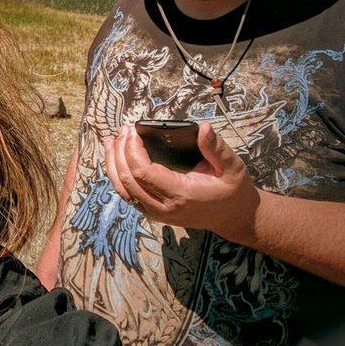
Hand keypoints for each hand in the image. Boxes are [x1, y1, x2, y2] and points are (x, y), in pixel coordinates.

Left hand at [103, 122, 260, 242]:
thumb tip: (204, 128)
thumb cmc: (232, 190)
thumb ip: (216, 148)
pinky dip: (117, 175)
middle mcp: (164, 207)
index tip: (132, 130)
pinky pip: (128, 195)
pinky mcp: (153, 212)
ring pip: (123, 190)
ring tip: (111, 141)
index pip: (143, 172)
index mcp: (181, 194)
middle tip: (123, 130)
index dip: (132, 150)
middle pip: (127, 180)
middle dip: (120, 152)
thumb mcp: (232, 167)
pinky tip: (116, 158)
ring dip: (112, 164)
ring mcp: (156, 212)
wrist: (234, 217)